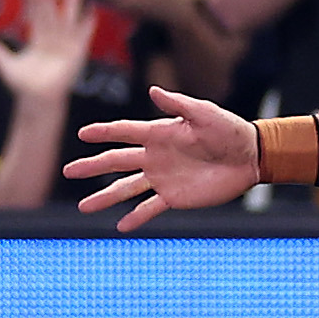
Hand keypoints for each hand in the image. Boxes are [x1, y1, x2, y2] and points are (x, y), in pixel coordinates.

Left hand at [0, 0, 92, 102]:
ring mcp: (65, 46)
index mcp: (38, 43)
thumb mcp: (7, 67)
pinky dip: (88, 24)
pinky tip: (92, 10)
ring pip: (67, 21)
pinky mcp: (76, 53)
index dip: (34, 4)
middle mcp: (52, 42)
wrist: (38, 99)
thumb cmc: (24, 86)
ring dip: (71, 5)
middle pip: (50, 16)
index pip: (37, 19)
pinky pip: (83, 36)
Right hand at [66, 85, 260, 227]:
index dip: (103, 133)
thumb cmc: (228, 130)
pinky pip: (150, 208)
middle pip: (116, 162)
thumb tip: (154, 91)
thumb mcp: (205, 113)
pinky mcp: (175, 196)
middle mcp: (155, 156)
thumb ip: (178, 105)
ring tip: (83, 206)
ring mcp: (163, 178)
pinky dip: (135, 217)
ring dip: (105, 196)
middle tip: (68, 171)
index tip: (82, 135)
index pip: (124, 132)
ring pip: (126, 188)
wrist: (250, 157)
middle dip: (92, 166)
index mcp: (159, 133)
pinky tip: (120, 226)